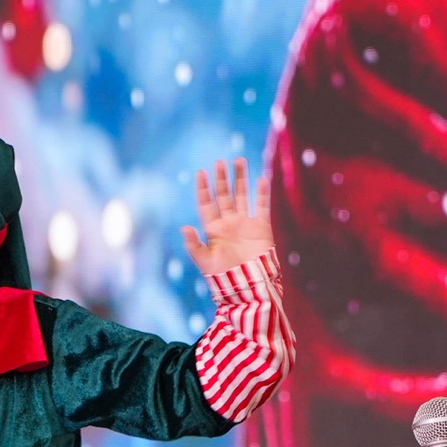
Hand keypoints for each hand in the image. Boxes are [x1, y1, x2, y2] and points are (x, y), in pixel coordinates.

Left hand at [180, 158, 274, 273]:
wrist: (247, 286)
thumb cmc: (223, 276)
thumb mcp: (204, 261)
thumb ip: (194, 245)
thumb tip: (184, 227)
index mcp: (213, 229)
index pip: (207, 204)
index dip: (204, 188)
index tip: (201, 172)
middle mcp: (228, 223)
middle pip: (224, 195)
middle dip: (222, 179)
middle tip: (220, 162)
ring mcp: (245, 223)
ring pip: (242, 196)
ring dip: (240, 179)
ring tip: (239, 161)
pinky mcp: (261, 227)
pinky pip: (262, 206)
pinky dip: (262, 193)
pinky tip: (261, 179)